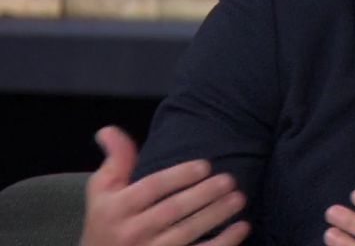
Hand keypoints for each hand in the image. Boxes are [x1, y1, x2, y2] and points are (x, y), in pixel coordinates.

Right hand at [81, 126, 249, 245]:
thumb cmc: (107, 222)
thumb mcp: (102, 192)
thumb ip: (115, 160)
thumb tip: (109, 129)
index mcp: (115, 209)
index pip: (152, 188)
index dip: (180, 175)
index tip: (205, 166)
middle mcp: (131, 232)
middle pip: (173, 210)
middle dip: (204, 194)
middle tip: (230, 180)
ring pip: (188, 232)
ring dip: (217, 215)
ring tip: (239, 198)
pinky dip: (224, 242)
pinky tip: (242, 227)